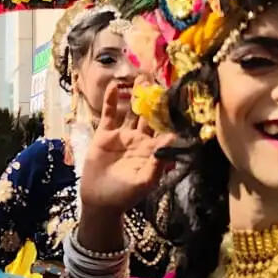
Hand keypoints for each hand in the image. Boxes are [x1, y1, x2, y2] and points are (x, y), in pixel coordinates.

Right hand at [78, 80, 173, 216]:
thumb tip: (171, 140)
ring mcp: (122, 135)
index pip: (165, 128)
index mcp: (153, 150)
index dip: (171, 114)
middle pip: (150, 115)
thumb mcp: (145, 181)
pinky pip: (109, 114)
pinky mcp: (105, 134)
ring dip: (136, 95)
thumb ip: (158, 162)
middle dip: (155, 99)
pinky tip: (114, 86)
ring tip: (141, 77)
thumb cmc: (125, 195)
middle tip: (161, 79)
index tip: (178, 97)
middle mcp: (140, 139)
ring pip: (131, 111)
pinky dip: (111, 100)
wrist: (99, 200)